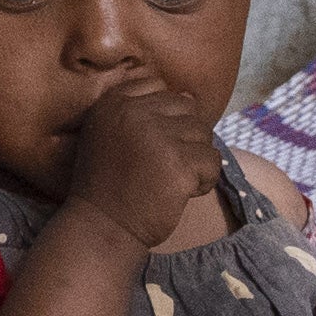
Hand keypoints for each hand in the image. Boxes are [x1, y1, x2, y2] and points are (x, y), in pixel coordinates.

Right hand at [53, 75, 228, 247]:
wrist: (101, 228)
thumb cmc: (109, 184)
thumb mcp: (109, 135)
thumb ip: (141, 110)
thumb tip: (191, 95)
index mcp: (114, 103)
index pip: (160, 87)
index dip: (164, 117)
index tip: (147, 146)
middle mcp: (134, 114)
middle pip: (188, 108)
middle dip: (184, 138)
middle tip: (162, 167)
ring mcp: (157, 137)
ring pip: (204, 134)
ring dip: (195, 160)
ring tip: (170, 180)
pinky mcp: (178, 164)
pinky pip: (213, 162)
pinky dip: (203, 181)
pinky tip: (180, 193)